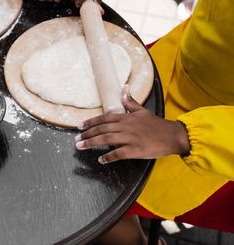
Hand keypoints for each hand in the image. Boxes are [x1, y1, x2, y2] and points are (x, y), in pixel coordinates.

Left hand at [74, 87, 190, 163]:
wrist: (172, 135)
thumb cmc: (156, 124)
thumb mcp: (142, 110)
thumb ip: (129, 101)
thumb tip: (123, 88)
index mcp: (126, 118)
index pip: (104, 119)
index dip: (90, 122)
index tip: (80, 126)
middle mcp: (125, 127)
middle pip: (102, 129)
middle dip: (87, 134)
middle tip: (76, 139)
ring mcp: (130, 138)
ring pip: (106, 140)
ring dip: (92, 143)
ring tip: (81, 146)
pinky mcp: (135, 150)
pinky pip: (118, 154)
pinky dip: (108, 157)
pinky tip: (101, 159)